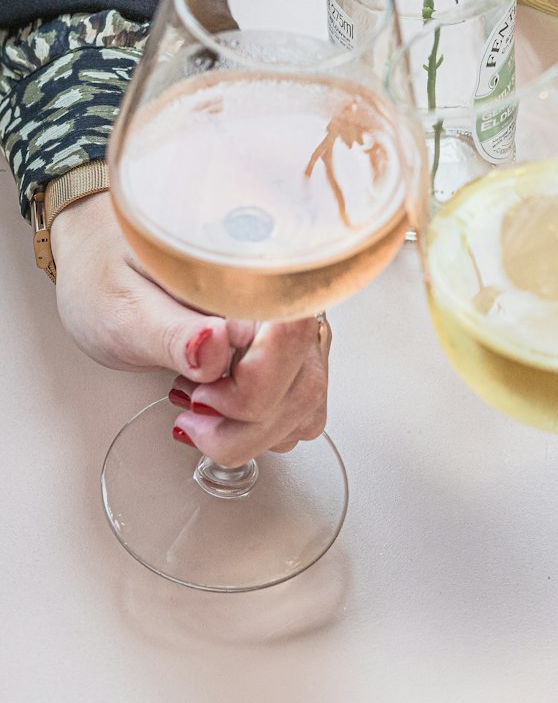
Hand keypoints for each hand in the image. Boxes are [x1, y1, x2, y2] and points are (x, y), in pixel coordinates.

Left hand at [50, 192, 330, 462]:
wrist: (106, 269)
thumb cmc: (111, 276)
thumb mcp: (122, 307)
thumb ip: (169, 333)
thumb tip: (215, 348)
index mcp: (251, 271)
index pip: (291, 337)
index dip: (249, 385)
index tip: (196, 393)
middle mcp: (283, 299)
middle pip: (303, 381)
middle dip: (244, 421)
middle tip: (190, 411)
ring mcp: (291, 331)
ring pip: (306, 403)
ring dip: (251, 433)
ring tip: (199, 415)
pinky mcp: (287, 357)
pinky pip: (302, 410)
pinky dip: (263, 432)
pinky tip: (224, 417)